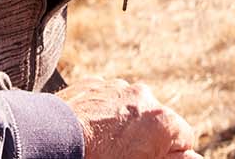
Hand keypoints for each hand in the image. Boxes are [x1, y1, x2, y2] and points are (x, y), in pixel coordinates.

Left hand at [58, 78, 200, 158]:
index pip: (185, 139)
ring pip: (130, 110)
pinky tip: (88, 133)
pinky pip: (106, 101)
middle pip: (156, 122)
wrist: (49, 143)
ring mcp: (116, 86)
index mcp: (162, 120)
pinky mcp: (92, 84)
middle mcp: (144, 96)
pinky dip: (102, 115)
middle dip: (146, 139)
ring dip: (123, 126)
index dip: (169, 155)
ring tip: (101, 147)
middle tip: (121, 157)